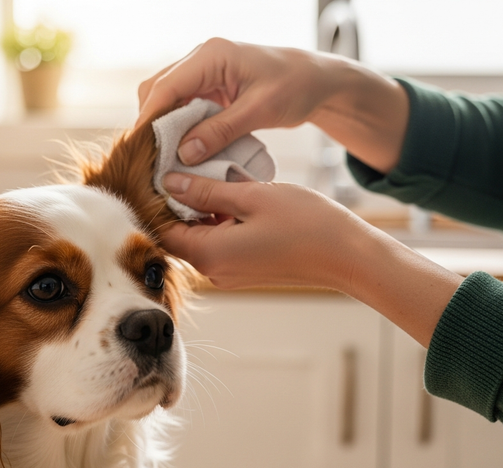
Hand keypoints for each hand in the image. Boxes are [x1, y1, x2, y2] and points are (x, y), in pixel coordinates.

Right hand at [138, 39, 336, 164]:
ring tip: (166, 160)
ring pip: (167, 100)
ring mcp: (203, 72)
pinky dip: (179, 128)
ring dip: (164, 128)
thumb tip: (185, 154)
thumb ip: (221, 131)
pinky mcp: (208, 87)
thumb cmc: (294, 88)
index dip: (149, 120)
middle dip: (152, 125)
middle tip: (153, 160)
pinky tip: (184, 151)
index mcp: (211, 55)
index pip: (166, 87)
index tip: (141, 151)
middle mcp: (201, 59)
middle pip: (158, 91)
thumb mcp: (260, 111)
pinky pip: (183, 107)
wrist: (315, 81)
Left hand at [161, 172, 463, 346]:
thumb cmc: (308, 226)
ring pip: (199, 234)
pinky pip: (219, 240)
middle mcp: (213, 270)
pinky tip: (230, 190)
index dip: (153, 198)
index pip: (159, 228)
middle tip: (178, 162)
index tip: (155, 168)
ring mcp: (230, 272)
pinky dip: (218, 217)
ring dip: (199, 206)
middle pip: (177, 232)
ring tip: (205, 170)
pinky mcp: (245, 268)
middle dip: (176, 198)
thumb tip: (170, 181)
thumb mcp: (252, 196)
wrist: (349, 257)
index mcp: (209, 254)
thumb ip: (207, 190)